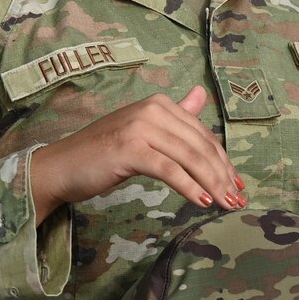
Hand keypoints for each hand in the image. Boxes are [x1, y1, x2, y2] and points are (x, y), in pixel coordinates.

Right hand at [31, 86, 243, 223]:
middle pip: (200, 147)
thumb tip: (201, 94)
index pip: (203, 135)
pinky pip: (170, 171)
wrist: (61, 166)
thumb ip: (174, 116)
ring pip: (190, 159)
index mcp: (159, 104)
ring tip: (225, 205)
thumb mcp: (142, 130)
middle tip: (237, 201)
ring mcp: (141, 128)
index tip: (238, 184)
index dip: (224, 162)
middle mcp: (152, 110)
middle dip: (223, 176)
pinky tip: (202, 202)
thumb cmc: (102, 153)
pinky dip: (190, 188)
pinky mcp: (131, 149)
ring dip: (213, 185)